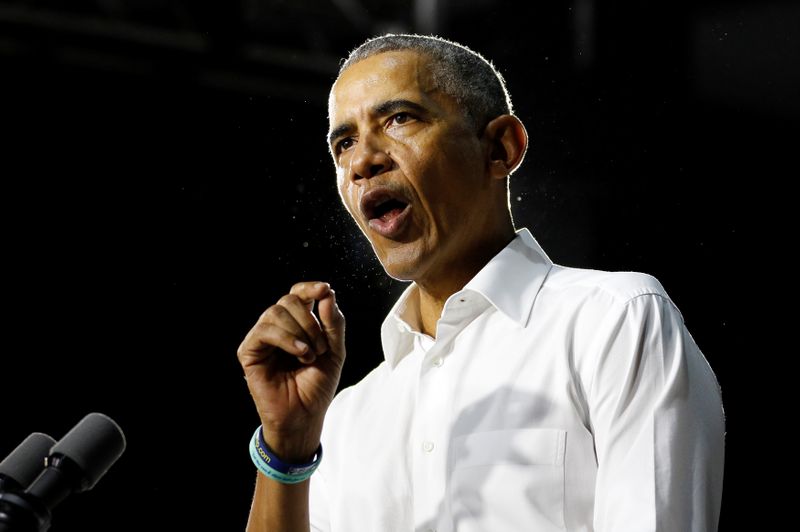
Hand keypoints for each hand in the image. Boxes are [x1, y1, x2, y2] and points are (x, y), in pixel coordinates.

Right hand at [237, 282, 345, 461]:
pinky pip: (264, 330)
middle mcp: (278, 327)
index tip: (325, 290)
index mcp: (297, 324)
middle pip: (289, 299)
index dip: (310, 288)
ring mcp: (262, 338)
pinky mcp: (249, 351)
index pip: (298, 293)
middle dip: (310, 320)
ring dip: (300, 331)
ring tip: (309, 355)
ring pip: (275, 311)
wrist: (305, 416)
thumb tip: (327, 292)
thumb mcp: (335, 351)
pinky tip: (300, 353)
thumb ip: (333, 323)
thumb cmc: (317, 386)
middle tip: (321, 347)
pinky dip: (286, 338)